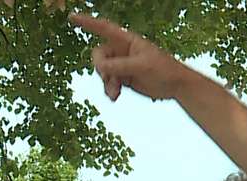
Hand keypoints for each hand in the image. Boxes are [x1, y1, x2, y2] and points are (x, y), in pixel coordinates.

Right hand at [69, 13, 191, 101]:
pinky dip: (110, 89)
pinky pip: (109, 82)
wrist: (175, 85)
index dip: (87, 22)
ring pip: (103, 72)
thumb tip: (99, 66)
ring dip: (106, 82)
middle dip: (101, 68)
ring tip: (115, 93)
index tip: (72, 17)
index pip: (103, 28)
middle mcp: (122, 51)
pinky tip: (115, 97)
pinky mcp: (124, 79)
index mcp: (127, 40)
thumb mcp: (141, 66)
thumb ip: (119, 65)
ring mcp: (122, 65)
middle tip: (109, 79)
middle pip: (99, 55)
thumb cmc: (163, 69)